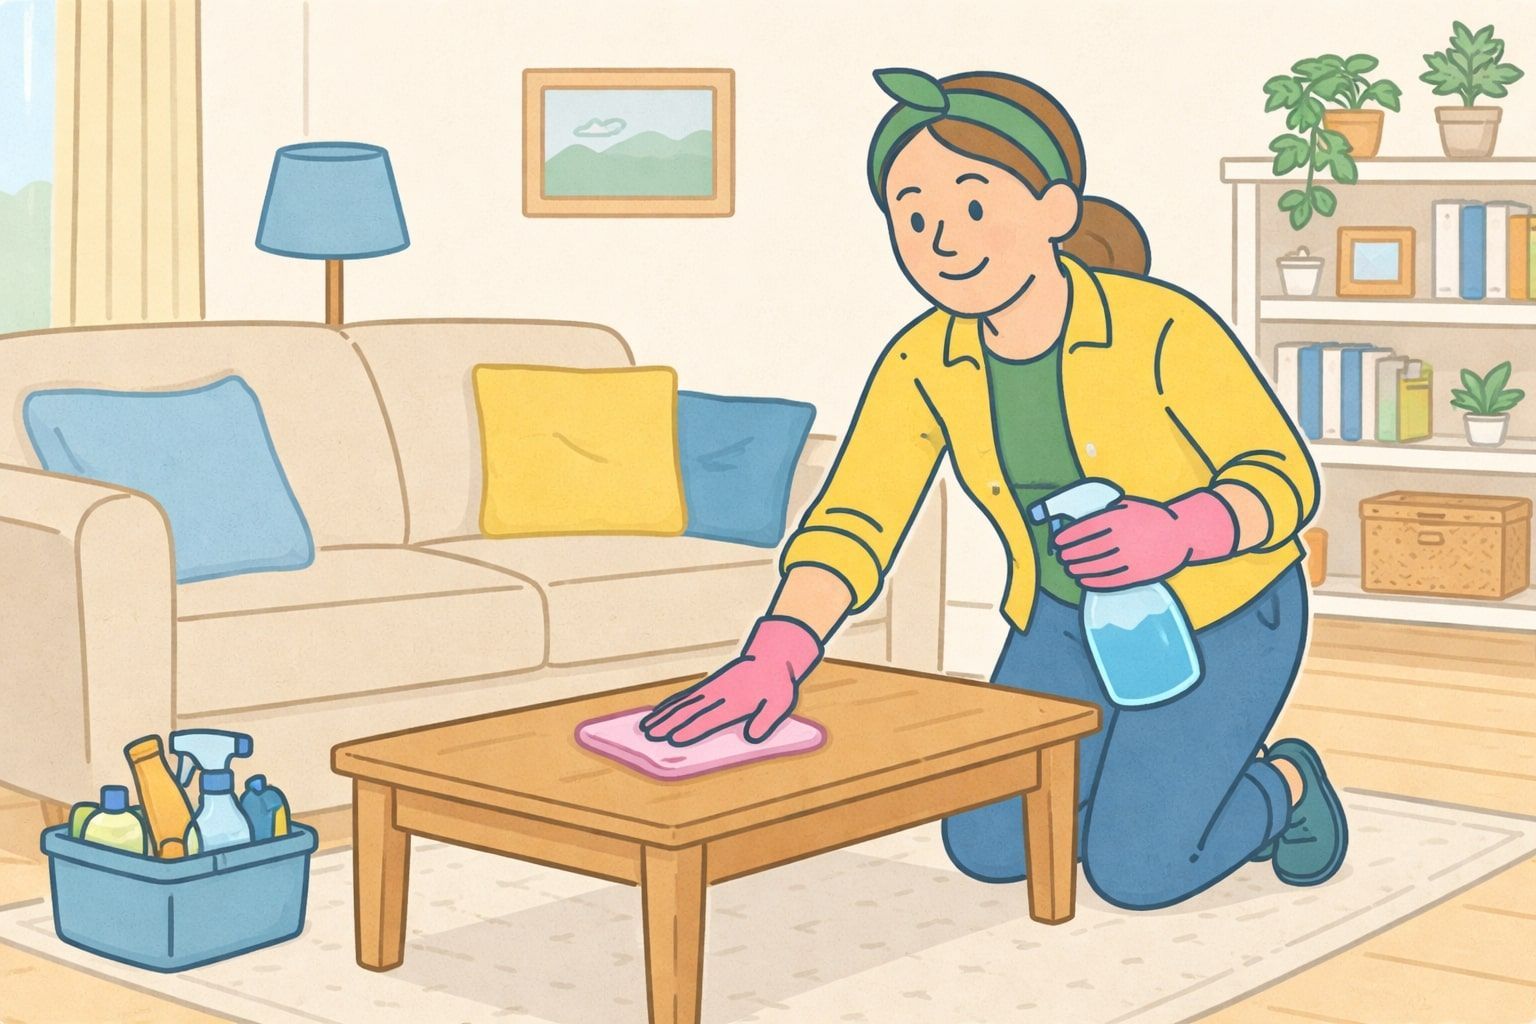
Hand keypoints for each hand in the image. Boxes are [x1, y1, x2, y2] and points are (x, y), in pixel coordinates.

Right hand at [639, 617, 822, 745]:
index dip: (691, 729)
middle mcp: (718, 694)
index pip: (709, 718)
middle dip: (669, 724)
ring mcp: (711, 688)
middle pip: (689, 711)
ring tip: (646, 727)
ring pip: (683, 704)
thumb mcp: (780, 703)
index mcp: (736, 701)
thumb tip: (751, 737)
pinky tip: (659, 711)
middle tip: (650, 736)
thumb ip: (766, 720)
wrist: (773, 655)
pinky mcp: (709, 685)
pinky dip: (671, 705)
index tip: (673, 739)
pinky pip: (685, 696)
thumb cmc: (777, 684)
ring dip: (664, 715)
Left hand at [1054, 489, 1236, 588]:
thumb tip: (1077, 525)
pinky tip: (1083, 580)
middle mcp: (1123, 538)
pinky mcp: (1138, 574)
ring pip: (1096, 566)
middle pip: (1087, 550)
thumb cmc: (1151, 517)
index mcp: (1118, 519)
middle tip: (1062, 556)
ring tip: (1069, 568)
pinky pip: (1110, 581)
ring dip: (1078, 569)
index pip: (1084, 529)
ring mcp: (1131, 558)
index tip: (1058, 541)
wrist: (1183, 533)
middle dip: (1070, 554)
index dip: (1068, 537)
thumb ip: (1105, 513)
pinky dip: (1093, 581)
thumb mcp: (1128, 506)